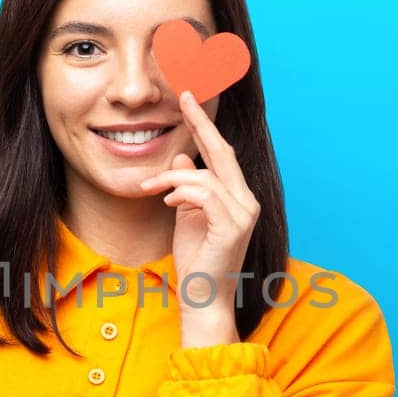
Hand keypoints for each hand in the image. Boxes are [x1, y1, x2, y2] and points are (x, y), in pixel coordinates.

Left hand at [138, 90, 260, 329]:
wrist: (203, 299)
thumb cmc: (195, 262)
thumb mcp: (187, 217)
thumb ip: (188, 188)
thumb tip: (184, 158)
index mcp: (237, 197)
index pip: (222, 154)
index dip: (206, 126)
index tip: (190, 100)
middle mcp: (246, 201)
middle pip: (223, 152)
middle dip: (201, 123)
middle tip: (183, 97)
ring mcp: (243, 214)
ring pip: (206, 175)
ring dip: (171, 177)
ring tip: (150, 187)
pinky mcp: (232, 226)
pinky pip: (204, 194)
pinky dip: (181, 193)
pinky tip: (168, 202)